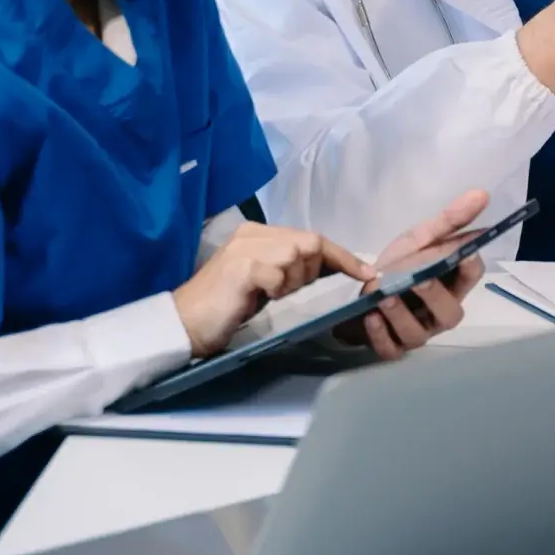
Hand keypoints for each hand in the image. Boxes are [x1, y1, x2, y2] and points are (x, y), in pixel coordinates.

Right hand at [174, 225, 375, 357]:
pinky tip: (259, 296)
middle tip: (291, 290)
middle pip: (309, 242)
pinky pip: (278, 275)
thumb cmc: (229, 305)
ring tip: (271, 294)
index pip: (311, 237)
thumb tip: (331, 270)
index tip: (367, 272)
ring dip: (293, 281)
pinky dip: (276, 289)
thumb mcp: (267, 281)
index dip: (342, 256)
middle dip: (314, 270)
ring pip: (296, 255)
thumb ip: (291, 268)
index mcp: (258, 233)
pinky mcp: (240, 266)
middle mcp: (252, 233)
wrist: (186, 322)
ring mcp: (245, 247)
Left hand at [335, 191, 492, 360]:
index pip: (472, 275)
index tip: (461, 253)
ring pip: (419, 334)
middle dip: (435, 297)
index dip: (469, 265)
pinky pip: (392, 349)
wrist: (357, 291)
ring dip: (401, 316)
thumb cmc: (396, 266)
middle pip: (451, 313)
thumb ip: (449, 220)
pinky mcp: (391, 346)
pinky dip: (381, 335)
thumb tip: (482, 193)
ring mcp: (416, 332)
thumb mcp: (419, 239)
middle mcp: (439, 312)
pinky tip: (370, 317)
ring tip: (382, 296)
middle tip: (417, 280)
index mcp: (451, 284)